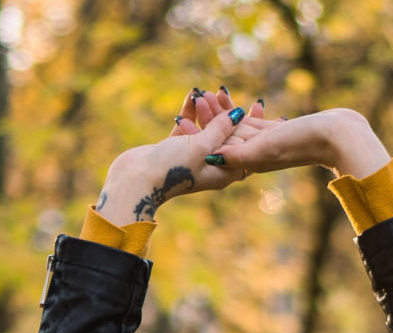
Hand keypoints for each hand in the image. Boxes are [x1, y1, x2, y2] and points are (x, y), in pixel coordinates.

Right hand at [94, 88, 248, 227]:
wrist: (136, 180)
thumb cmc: (172, 168)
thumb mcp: (201, 146)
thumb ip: (220, 129)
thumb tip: (238, 114)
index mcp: (223, 172)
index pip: (245, 147)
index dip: (252, 126)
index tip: (257, 105)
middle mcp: (210, 166)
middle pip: (225, 136)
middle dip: (224, 112)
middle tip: (225, 91)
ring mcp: (192, 159)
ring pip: (204, 130)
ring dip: (204, 110)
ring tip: (203, 92)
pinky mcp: (175, 152)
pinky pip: (187, 129)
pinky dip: (189, 114)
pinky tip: (190, 95)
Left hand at [204, 106, 389, 182]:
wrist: (336, 137)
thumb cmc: (302, 143)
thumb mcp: (266, 149)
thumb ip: (238, 154)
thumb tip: (210, 158)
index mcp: (249, 164)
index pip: (217, 150)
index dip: (199, 135)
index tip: (181, 120)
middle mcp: (255, 157)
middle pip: (224, 138)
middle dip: (208, 120)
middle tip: (195, 98)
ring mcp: (265, 145)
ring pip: (237, 128)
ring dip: (223, 111)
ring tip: (209, 92)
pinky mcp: (275, 134)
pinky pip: (252, 123)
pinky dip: (241, 111)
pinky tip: (232, 100)